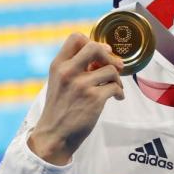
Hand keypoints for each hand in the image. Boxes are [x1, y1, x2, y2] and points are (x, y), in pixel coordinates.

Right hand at [27, 34, 125, 165]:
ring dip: (117, 79)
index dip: (92, 42)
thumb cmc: (60, 107)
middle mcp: (68, 72)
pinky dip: (119, 92)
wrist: (54, 135)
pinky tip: (115, 97)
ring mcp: (81, 85)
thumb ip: (76, 66)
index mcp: (58, 65)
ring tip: (113, 87)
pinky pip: (116, 87)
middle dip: (109, 56)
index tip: (100, 53)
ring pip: (111, 69)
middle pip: (96, 47)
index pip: (76, 37)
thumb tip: (105, 51)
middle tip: (115, 66)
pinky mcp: (94, 98)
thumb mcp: (59, 81)